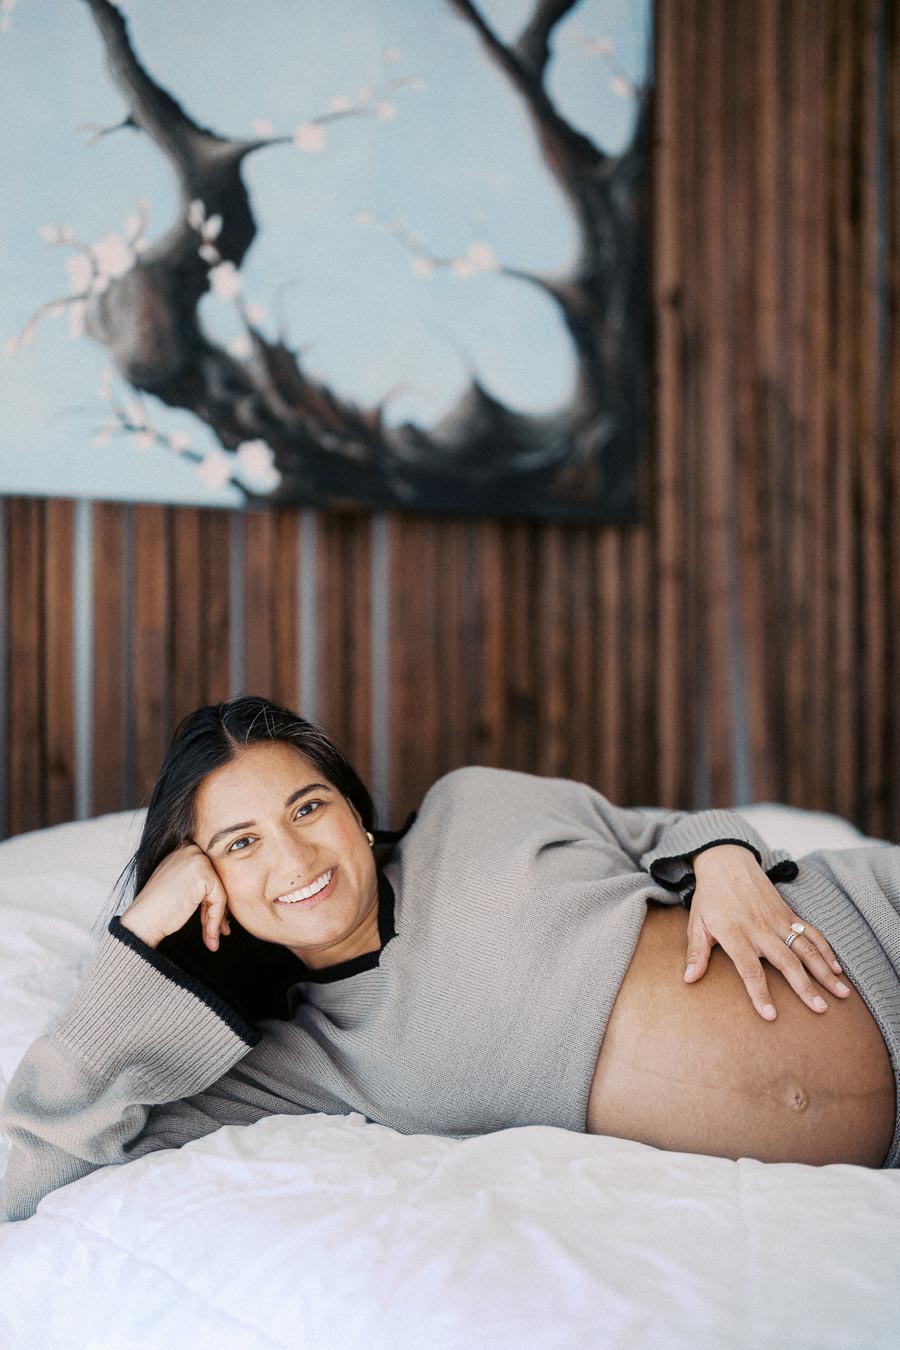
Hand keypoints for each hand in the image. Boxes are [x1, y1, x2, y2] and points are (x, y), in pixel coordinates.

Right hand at [119, 843, 230, 951]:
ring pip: (220, 892)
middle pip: (216, 882)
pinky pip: (219, 899)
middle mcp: (190, 849)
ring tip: (212, 940)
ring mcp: (197, 858)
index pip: (209, 875)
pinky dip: (216, 920)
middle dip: (217, 910)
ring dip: (217, 919)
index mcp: (183, 850)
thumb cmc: (157, 909)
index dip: (211, 902)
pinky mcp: (203, 873)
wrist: (142, 921)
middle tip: (219, 932)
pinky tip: (210, 936)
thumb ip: (198, 883)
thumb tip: (222, 893)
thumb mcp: (180, 887)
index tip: (215, 923)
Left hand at [683, 844, 850, 1018]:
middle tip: (820, 1009)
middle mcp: (760, 929)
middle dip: (805, 987)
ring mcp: (778, 920)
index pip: (749, 969)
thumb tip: (689, 979)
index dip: (759, 993)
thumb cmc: (710, 898)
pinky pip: (811, 933)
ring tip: (841, 994)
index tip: (771, 1015)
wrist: (727, 863)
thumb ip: (696, 953)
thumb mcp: (696, 924)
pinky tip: (838, 968)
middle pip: (786, 962)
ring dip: (825, 972)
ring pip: (806, 949)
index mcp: (735, 934)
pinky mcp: (789, 914)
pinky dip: (827, 950)